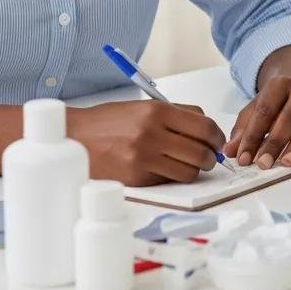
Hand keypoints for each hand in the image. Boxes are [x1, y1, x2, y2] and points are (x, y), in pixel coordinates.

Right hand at [67, 101, 224, 185]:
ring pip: (188, 171)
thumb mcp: (143, 108)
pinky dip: (172, 177)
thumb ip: (176, 114)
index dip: (216, 137)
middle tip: (208, 157)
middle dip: (210, 157)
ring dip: (194, 170)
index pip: (204, 126)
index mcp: (157, 111)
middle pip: (200, 151)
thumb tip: (206, 129)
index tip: (217, 141)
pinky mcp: (135, 179)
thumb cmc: (109, 122)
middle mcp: (151, 134)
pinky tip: (165, 170)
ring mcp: (142, 158)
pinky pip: (167, 181)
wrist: (74, 137)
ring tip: (188, 165)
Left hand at [224, 74, 290, 169]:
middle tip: (263, 163)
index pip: (265, 111)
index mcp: (280, 85)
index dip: (252, 135)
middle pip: (289, 117)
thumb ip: (244, 128)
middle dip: (275, 142)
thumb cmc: (278, 101)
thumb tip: (230, 151)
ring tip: (287, 163)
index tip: (243, 158)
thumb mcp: (258, 107)